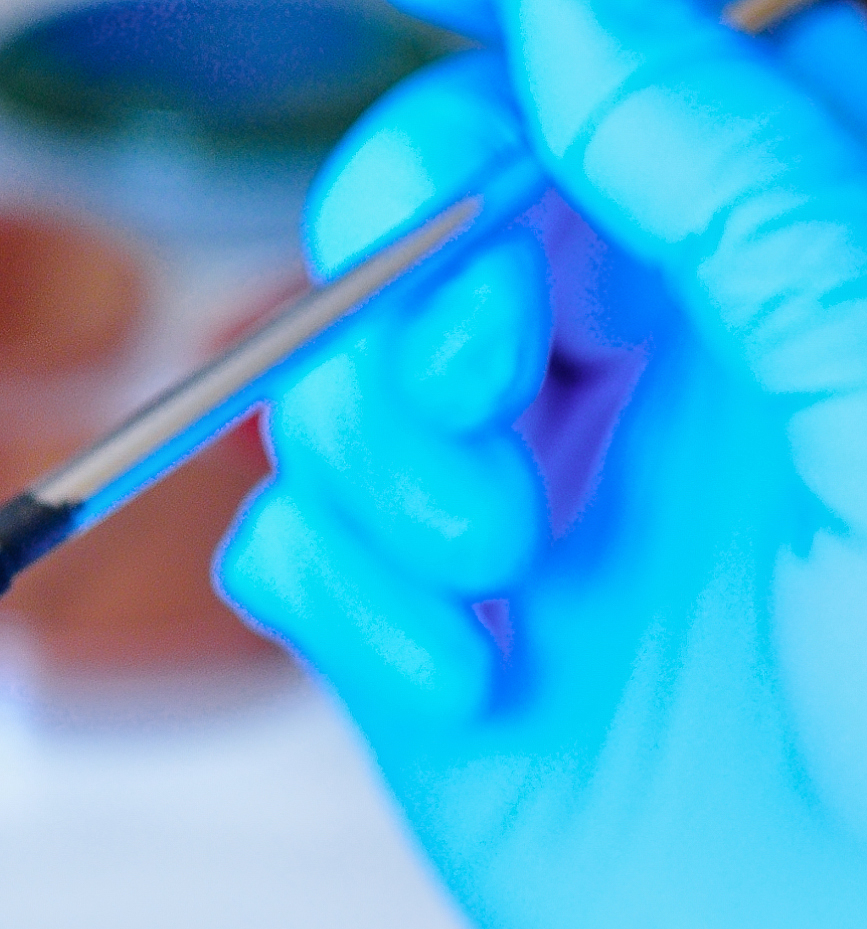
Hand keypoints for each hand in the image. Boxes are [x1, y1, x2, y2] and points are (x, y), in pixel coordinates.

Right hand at [217, 0, 866, 928]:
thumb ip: (730, 184)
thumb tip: (576, 9)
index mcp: (817, 297)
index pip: (643, 95)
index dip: (558, 91)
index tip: (518, 151)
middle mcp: (674, 394)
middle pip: (461, 210)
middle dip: (422, 264)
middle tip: (487, 365)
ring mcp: (545, 534)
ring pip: (353, 376)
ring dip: (375, 444)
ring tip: (484, 569)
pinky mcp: (434, 671)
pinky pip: (297, 556)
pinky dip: (335, 599)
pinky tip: (448, 678)